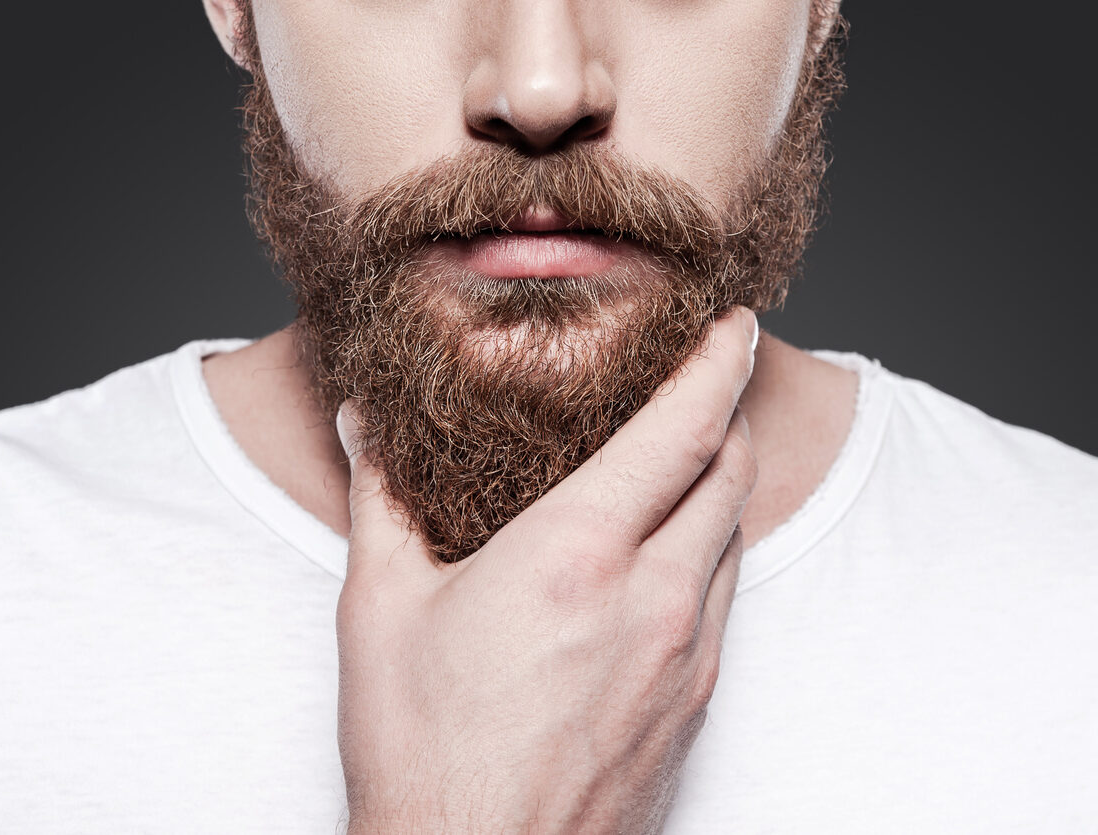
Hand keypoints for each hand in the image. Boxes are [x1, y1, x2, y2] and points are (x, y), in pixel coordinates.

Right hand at [335, 308, 758, 833]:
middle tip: (714, 372)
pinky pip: (726, 599)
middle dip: (730, 409)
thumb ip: (380, 495)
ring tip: (690, 453)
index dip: (718, 362)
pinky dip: (712, 549)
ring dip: (723, 481)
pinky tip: (669, 552)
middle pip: (731, 473)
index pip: (683, 430)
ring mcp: (686, 657)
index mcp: (577, 556)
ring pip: (736, 535)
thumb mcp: (380, 608)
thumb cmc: (422, 751)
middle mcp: (653, 599)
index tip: (734, 321)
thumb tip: (361, 417)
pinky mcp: (695, 705)